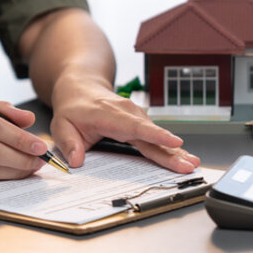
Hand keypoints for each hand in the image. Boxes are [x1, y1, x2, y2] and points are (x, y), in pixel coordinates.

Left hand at [48, 78, 198, 172]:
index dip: (155, 135)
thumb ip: (68, 144)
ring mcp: (136, 116)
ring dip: (176, 152)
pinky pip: (156, 137)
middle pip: (152, 135)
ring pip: (158, 137)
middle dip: (172, 151)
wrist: (81, 88)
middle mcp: (127, 113)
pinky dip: (170, 148)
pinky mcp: (141, 122)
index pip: (134, 126)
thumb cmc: (73, 109)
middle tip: (189, 165)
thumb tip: (76, 161)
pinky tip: (183, 158)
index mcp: (108, 114)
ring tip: (192, 164)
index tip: (174, 143)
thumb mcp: (61, 125)